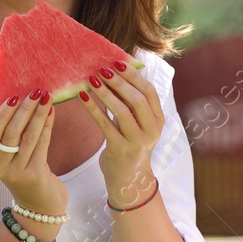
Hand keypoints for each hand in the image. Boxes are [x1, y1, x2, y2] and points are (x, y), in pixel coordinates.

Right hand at [0, 89, 67, 216]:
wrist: (40, 209)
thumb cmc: (29, 177)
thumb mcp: (14, 159)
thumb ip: (13, 137)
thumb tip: (22, 102)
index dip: (2, 112)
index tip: (13, 95)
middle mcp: (1, 167)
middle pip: (10, 132)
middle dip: (24, 109)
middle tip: (35, 91)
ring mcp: (17, 172)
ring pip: (27, 137)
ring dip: (38, 114)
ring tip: (46, 97)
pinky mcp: (35, 175)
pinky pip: (41, 145)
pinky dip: (47, 126)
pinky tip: (52, 113)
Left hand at [78, 58, 162, 200]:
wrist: (128, 179)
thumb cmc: (130, 144)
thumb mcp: (138, 123)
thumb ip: (133, 103)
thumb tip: (116, 72)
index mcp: (159, 120)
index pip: (149, 92)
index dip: (134, 75)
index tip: (118, 62)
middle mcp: (152, 130)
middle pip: (137, 100)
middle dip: (118, 82)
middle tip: (102, 69)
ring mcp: (138, 142)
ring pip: (122, 112)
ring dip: (105, 93)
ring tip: (91, 79)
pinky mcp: (121, 151)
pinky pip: (105, 125)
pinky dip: (93, 109)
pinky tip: (83, 97)